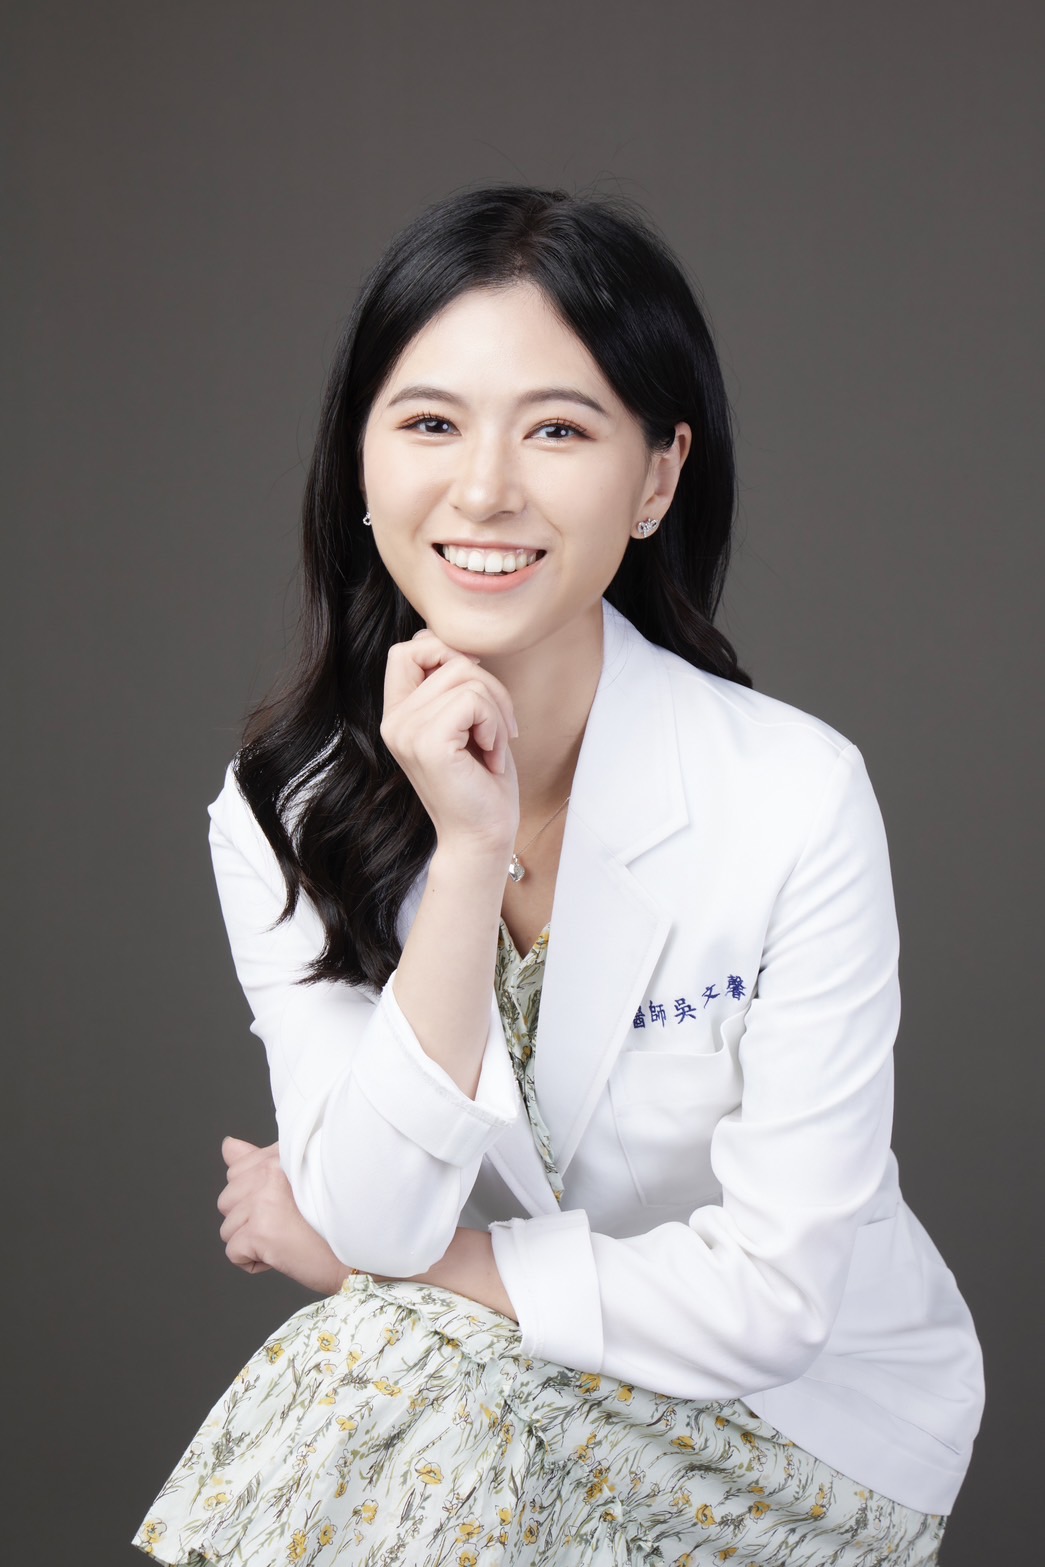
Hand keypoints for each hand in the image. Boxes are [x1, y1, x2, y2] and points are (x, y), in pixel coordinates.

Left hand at [217, 1137, 351, 1295]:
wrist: (358, 1254)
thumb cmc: (332, 1220)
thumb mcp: (296, 1179)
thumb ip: (257, 1161)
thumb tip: (227, 1145)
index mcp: (280, 1155)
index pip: (235, 1171)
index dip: (253, 1196)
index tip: (283, 1204)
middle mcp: (270, 1171)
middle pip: (227, 1200)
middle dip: (248, 1219)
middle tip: (287, 1222)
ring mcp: (263, 1200)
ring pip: (228, 1228)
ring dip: (251, 1241)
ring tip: (286, 1237)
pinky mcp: (260, 1230)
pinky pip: (233, 1252)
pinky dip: (253, 1262)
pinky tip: (280, 1254)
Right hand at [380, 629, 519, 859]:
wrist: (482, 836)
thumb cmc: (481, 781)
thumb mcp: (464, 722)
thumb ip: (450, 685)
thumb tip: (452, 645)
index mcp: (398, 715)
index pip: (408, 649)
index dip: (448, 654)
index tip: (477, 693)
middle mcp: (394, 721)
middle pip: (445, 656)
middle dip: (487, 683)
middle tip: (499, 724)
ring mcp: (407, 732)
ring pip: (466, 676)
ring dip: (496, 708)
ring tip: (493, 744)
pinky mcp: (428, 743)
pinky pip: (472, 700)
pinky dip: (494, 723)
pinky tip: (491, 754)